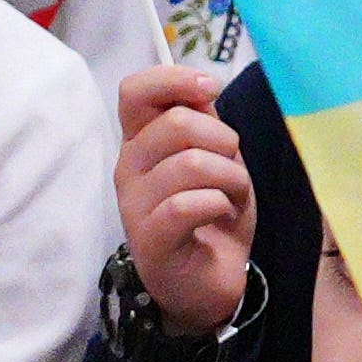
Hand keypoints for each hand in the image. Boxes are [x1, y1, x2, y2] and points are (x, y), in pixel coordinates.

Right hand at [109, 60, 255, 335]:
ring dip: (230, 178)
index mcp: (141, 141)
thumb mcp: (216, 156)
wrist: (209, 280)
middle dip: (223, 139)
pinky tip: (221, 216)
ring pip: (191, 163)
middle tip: (232, 166)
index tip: (211, 90)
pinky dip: (219, 204)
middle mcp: (129, 167)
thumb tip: (203, 84)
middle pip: (176, 122)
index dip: (174, 80)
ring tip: (231, 197)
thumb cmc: (211, 213)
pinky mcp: (149, 239)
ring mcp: (134, 205)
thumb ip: (204, 119)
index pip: (135, 91)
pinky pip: (189, 204)